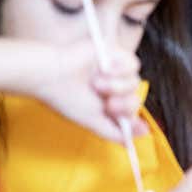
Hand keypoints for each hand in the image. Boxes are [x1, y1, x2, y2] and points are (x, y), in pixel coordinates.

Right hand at [31, 39, 146, 140]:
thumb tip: (138, 136)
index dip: (131, 117)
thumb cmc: (67, 98)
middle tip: (108, 103)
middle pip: (135, 99)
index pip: (129, 112)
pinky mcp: (114, 54)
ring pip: (134, 82)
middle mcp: (112, 87)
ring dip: (117, 86)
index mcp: (107, 103)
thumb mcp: (92, 121)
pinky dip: (121, 70)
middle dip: (123, 104)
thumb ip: (114, 132)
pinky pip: (133, 64)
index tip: (136, 124)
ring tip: (96, 83)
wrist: (53, 75)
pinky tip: (104, 70)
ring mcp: (114, 71)